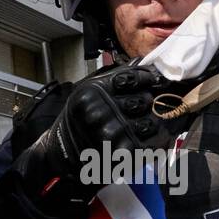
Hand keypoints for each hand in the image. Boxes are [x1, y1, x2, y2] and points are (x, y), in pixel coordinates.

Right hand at [12, 64, 171, 205]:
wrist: (64, 152)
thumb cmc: (80, 118)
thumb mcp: (89, 90)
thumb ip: (114, 77)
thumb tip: (144, 63)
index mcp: (93, 92)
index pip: (132, 78)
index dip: (148, 78)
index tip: (154, 80)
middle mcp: (100, 112)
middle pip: (143, 100)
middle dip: (148, 102)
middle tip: (144, 105)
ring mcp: (110, 134)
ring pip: (150, 123)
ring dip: (152, 124)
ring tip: (145, 124)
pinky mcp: (118, 154)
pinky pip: (148, 146)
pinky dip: (154, 143)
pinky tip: (150, 140)